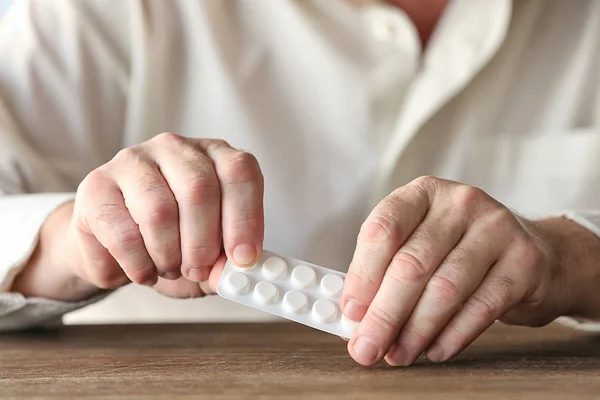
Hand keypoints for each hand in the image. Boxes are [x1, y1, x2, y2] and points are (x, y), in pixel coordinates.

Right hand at [13, 133, 263, 300]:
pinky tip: (144, 272)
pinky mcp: (96, 185)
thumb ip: (224, 262)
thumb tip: (232, 275)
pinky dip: (138, 263)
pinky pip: (122, 231)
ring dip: (168, 255)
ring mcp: (133, 161)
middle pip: (199, 189)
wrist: (115, 245)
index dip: (245, 218)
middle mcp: (175, 149)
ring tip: (168, 270)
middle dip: (203, 243)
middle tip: (198, 272)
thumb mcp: (209, 254)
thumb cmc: (173, 242)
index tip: (244, 258)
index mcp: (214, 156)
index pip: (239, 172)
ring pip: (159, 209)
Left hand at [341, 176, 574, 365]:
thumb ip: (387, 271)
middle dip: (384, 314)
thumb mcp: (421, 242)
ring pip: (445, 288)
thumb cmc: (460, 250)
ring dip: (415, 331)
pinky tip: (434, 351)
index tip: (350, 313)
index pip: (383, 229)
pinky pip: (482, 306)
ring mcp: (497, 228)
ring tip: (399, 355)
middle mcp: (460, 202)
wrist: (535, 253)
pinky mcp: (525, 261)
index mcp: (423, 193)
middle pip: (412, 264)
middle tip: (367, 348)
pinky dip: (453, 335)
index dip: (362, 275)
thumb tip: (356, 317)